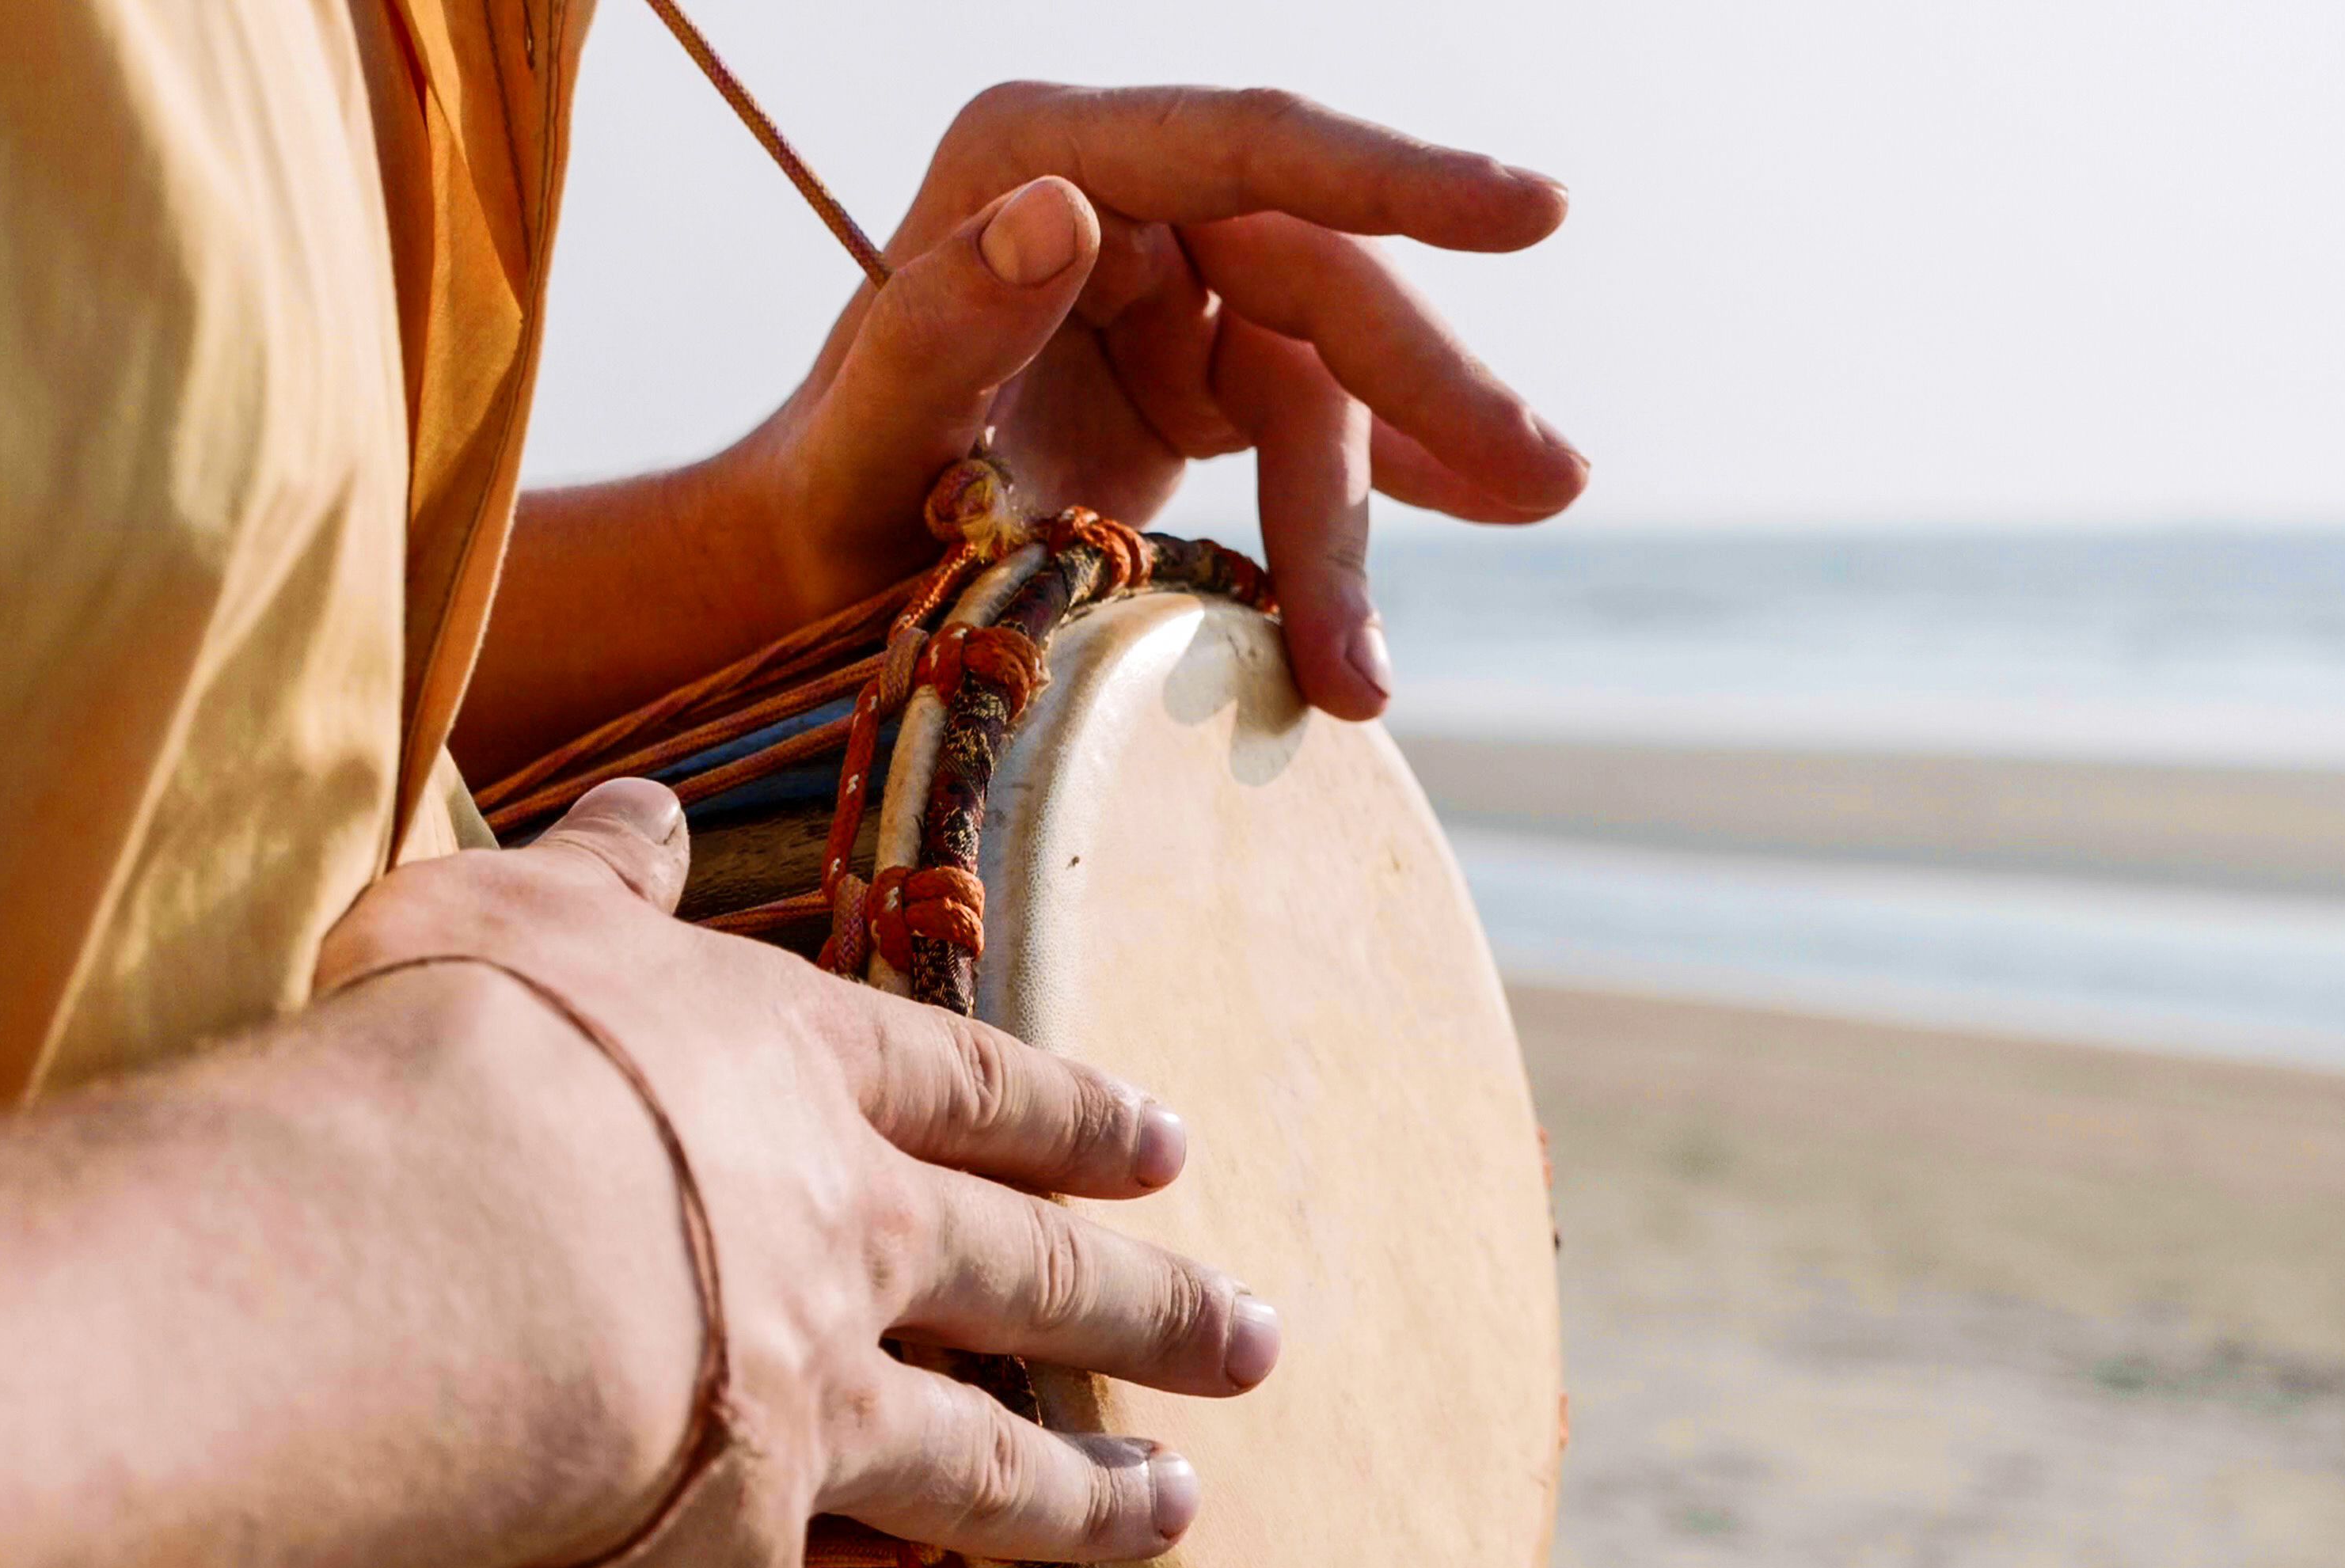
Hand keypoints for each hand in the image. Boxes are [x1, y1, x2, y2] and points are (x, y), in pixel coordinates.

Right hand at [317, 780, 1280, 1567]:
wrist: (458, 1242)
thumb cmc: (479, 1049)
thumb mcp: (519, 911)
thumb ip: (600, 876)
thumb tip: (646, 811)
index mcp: (801, 1087)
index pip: (970, 1094)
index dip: (1067, 1119)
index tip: (1171, 1143)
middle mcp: (848, 1247)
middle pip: (1036, 1282)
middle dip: (1150, 1310)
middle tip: (1258, 1336)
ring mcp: (813, 1415)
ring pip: (985, 1469)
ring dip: (1085, 1499)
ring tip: (1181, 1510)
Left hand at [736, 82, 1590, 720]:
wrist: (801, 587)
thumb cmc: (816, 514)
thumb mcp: (862, 443)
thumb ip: (940, 329)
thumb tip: (1062, 214)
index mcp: (1035, 159)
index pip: (1248, 145)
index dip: (1396, 174)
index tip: (1529, 211)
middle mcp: (1116, 201)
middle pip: (1315, 280)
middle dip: (1428, 394)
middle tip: (1543, 484)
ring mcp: (1165, 287)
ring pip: (1327, 378)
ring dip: (1394, 501)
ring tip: (1398, 646)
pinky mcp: (1195, 371)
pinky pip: (1320, 421)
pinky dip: (1394, 484)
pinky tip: (1483, 511)